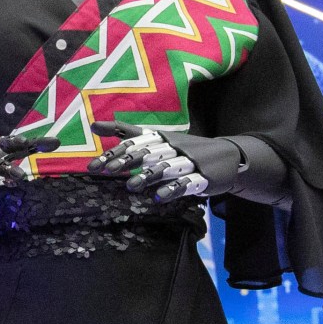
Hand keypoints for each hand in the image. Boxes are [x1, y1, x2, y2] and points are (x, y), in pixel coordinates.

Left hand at [87, 123, 239, 202]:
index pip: (135, 143)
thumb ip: (127, 132)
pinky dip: (173, 189)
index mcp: (161, 138)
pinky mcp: (203, 178)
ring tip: (132, 186)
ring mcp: (190, 162)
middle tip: (108, 171)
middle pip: (149, 152)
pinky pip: (187, 183)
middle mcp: (174, 147)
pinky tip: (159, 198)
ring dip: (149, 175)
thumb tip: (93, 125)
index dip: (115, 153)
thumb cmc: (185, 149)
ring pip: (167, 167)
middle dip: (128, 160)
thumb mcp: (157, 139)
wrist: (228, 156)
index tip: (94, 167)